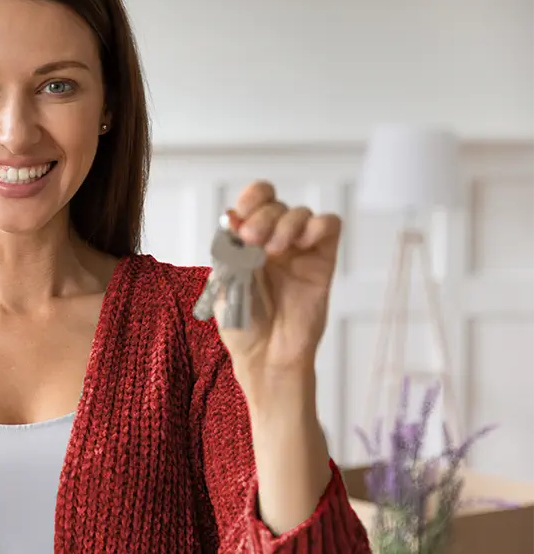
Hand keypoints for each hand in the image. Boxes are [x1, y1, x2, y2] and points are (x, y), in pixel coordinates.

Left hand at [216, 181, 340, 388]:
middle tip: (252, 239)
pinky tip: (301, 243)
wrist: (266, 354)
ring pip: (300, 212)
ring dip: (285, 223)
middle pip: (275, 204)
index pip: (253, 201)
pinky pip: (328, 226)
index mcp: (245, 242)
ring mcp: (298, 250)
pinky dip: (317, 225)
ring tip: (274, 250)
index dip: (250, 199)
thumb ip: (229, 249)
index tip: (241, 217)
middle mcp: (272, 241)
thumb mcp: (224, 283)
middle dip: (262, 216)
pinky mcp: (322, 261)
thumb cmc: (241, 323)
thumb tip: (234, 218)